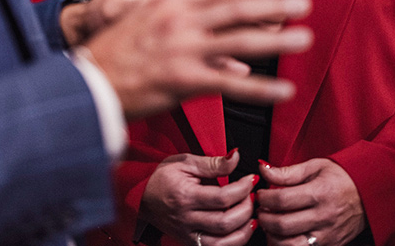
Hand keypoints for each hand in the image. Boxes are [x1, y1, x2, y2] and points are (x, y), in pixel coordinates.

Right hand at [81, 0, 312, 118]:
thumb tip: (211, 24)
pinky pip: (230, 85)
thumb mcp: (143, 20)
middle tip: (303, 3)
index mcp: (169, 0)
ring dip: (276, 40)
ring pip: (240, 41)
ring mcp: (182, 49)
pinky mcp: (183, 80)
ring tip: (304, 38)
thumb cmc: (114, 52)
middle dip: (274, 5)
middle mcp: (179, 19)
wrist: (86, 82)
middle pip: (237, 7)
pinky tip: (283, 90)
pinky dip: (260, 88)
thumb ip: (178, 17)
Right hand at [140, 150, 257, 245]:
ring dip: (244, 231)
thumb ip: (213, 163)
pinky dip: (233, 242)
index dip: (242, 188)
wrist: (141, 196)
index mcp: (185, 196)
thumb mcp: (186, 162)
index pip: (222, 197)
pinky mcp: (190, 243)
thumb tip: (236, 157)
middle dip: (247, 209)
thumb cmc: (162, 177)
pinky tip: (241, 230)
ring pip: (222, 243)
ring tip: (253, 216)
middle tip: (254, 196)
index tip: (251, 179)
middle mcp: (186, 220)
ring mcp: (188, 235)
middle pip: (225, 222)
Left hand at [256, 159, 366, 245]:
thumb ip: (288, 172)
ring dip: (273, 237)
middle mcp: (324, 217)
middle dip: (264, 218)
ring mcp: (327, 236)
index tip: (260, 195)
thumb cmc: (341, 177)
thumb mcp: (316, 166)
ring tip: (269, 225)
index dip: (264, 198)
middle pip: (283, 225)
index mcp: (319, 193)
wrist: (369, 193)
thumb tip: (264, 170)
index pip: (282, 200)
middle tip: (260, 210)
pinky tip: (282, 237)